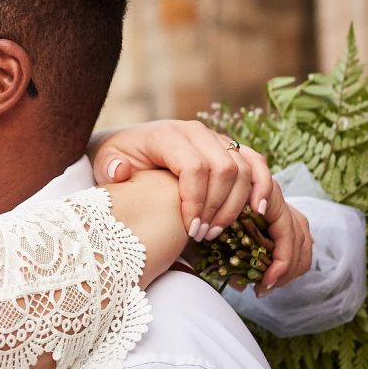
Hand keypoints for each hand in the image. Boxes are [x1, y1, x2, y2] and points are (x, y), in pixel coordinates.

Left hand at [88, 120, 313, 290]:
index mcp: (168, 134)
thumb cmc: (118, 157)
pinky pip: (257, 163)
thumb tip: (121, 172)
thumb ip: (110, 168)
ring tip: (218, 231)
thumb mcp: (105, 161)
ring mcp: (217, 139)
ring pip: (245, 168)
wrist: (129, 144)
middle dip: (217, 207)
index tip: (190, 230)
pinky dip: (262, 187)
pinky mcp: (230, 149)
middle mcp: (197, 132)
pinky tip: (256, 212)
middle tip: (203, 236)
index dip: (196, 202)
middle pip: (224, 168)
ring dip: (236, 205)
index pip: (195, 167)